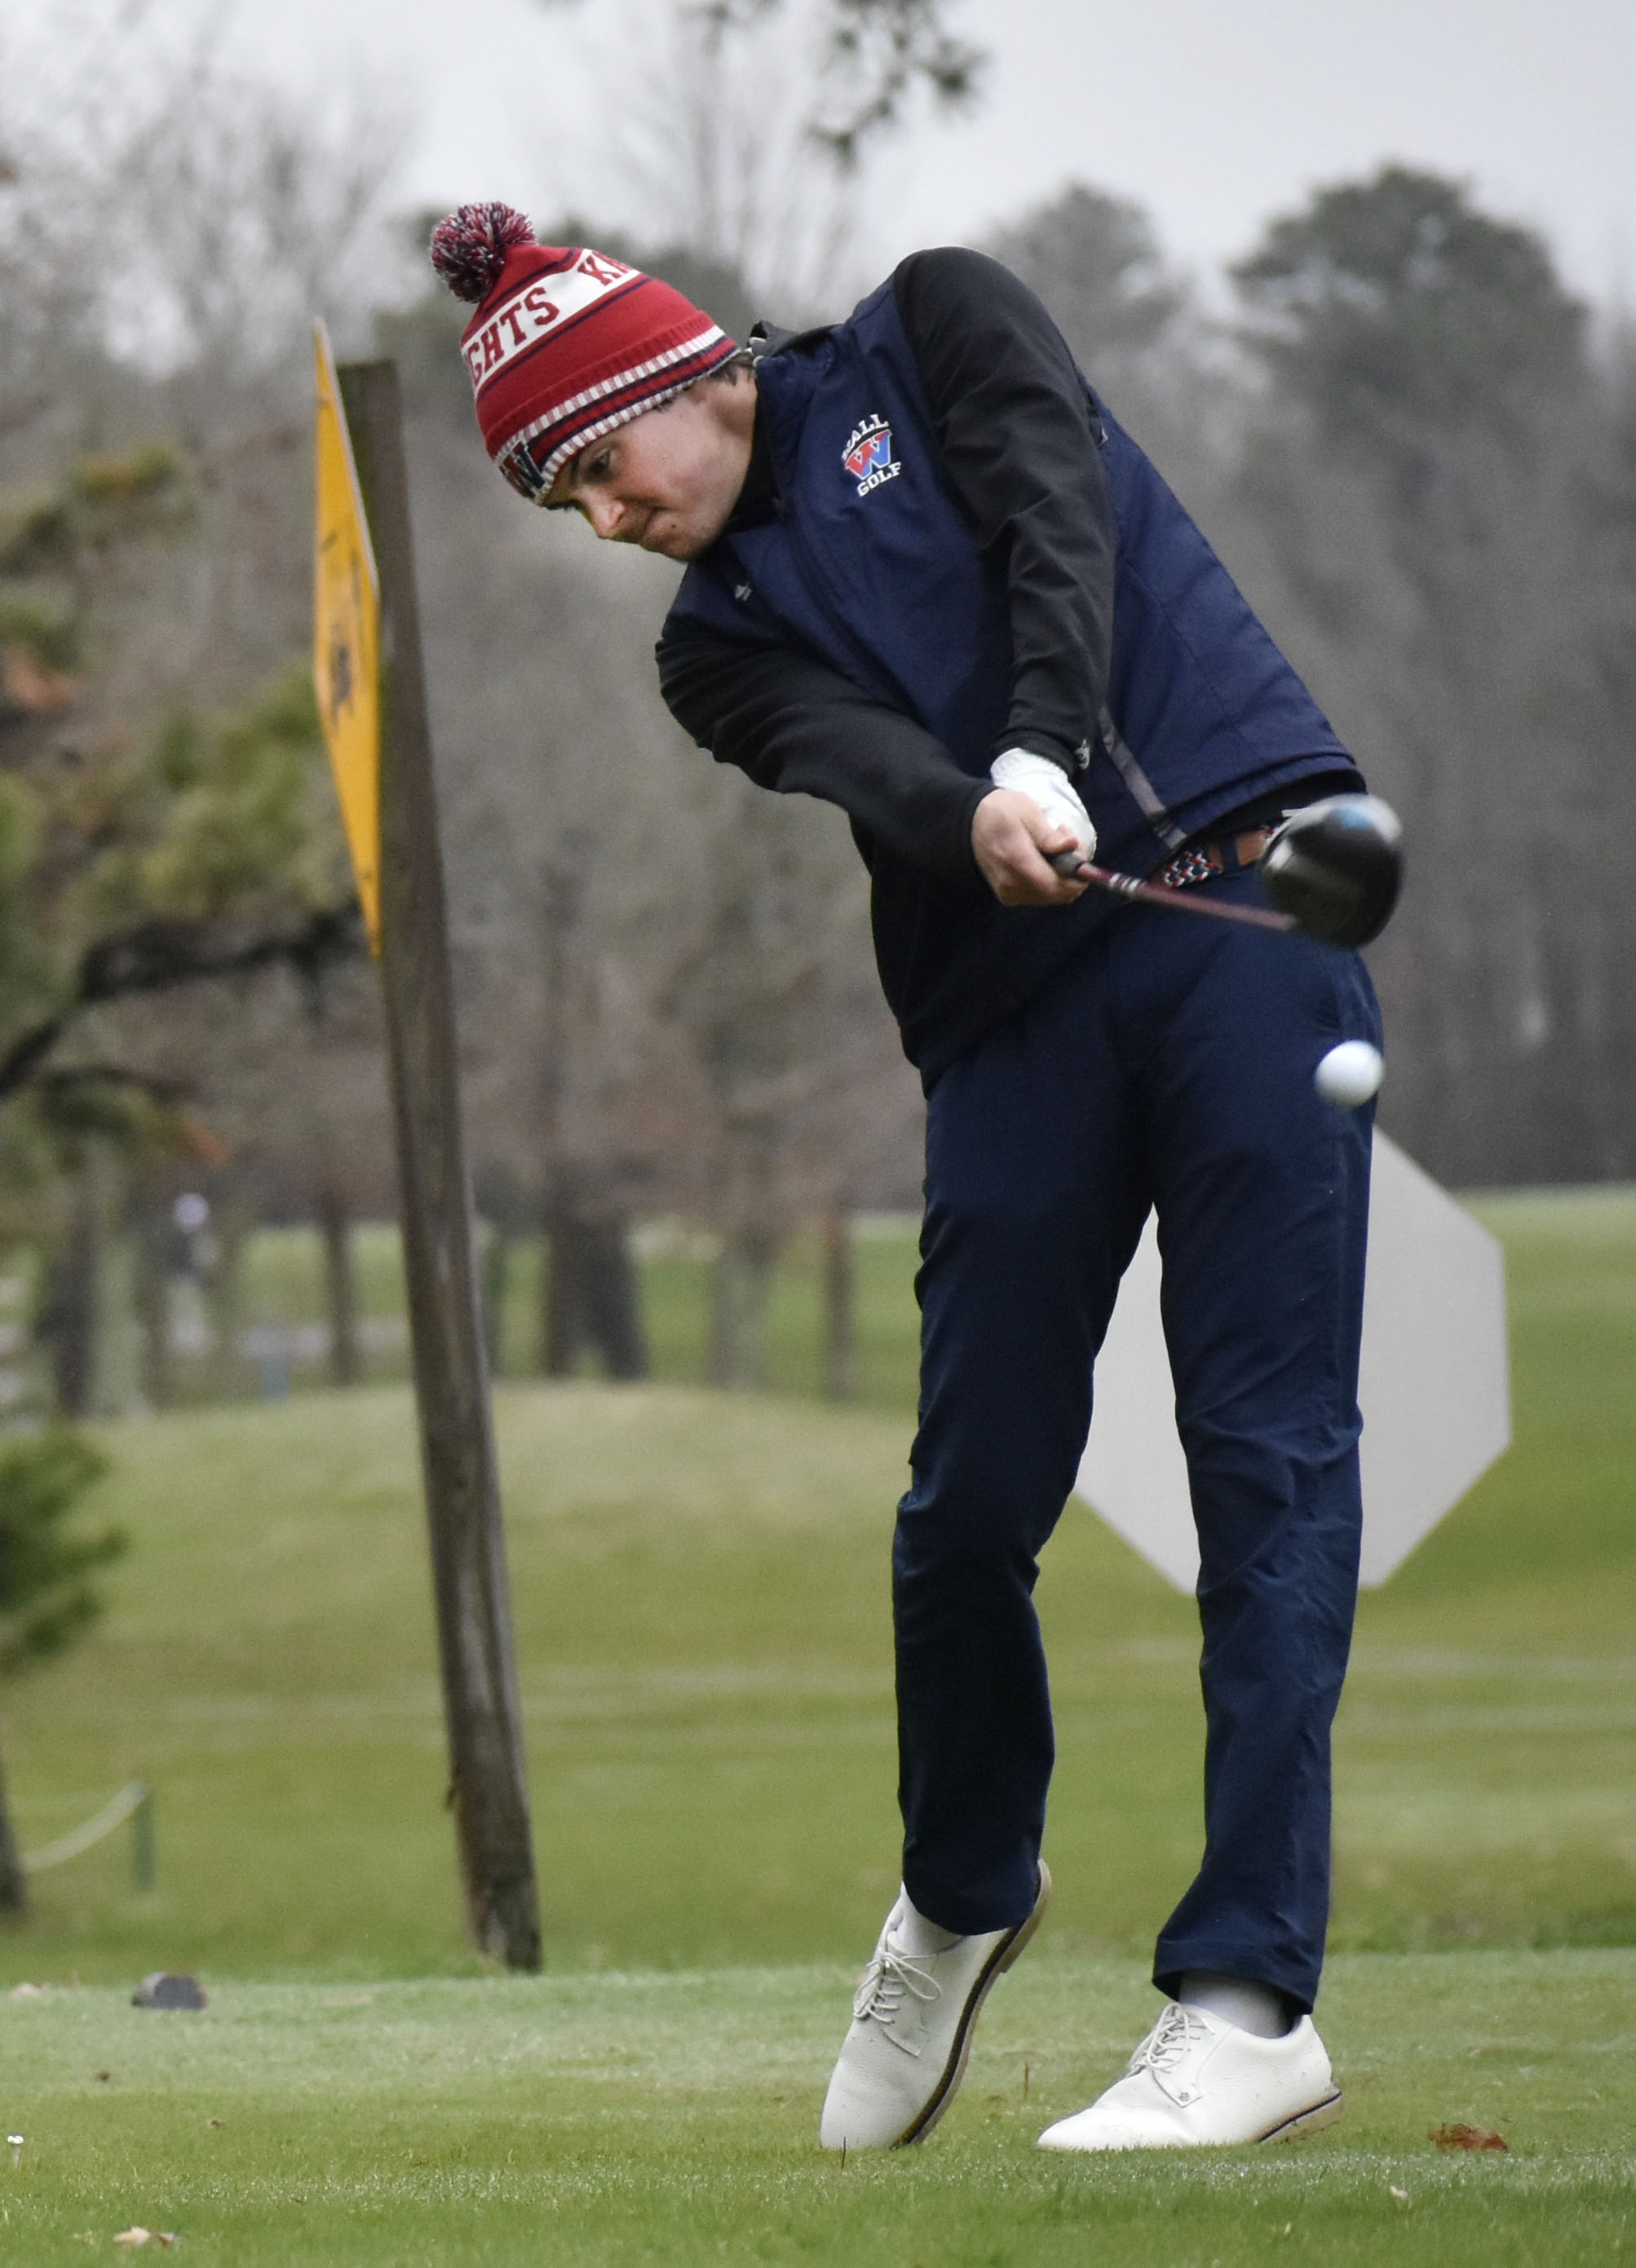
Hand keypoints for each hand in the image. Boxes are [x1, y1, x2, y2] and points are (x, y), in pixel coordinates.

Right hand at [972, 789, 1090, 905]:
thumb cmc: (1001, 812)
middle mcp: (1010, 883)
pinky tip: (1044, 859)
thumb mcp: (1026, 810)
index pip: (1054, 885)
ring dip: (1062, 876)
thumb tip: (1071, 845)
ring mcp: (1008, 893)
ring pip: (1052, 897)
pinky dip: (1050, 881)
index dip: (1076, 877)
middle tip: (1068, 844)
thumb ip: (1048, 833)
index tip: (1080, 854)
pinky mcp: (1009, 896)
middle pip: (1057, 894)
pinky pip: (1041, 896)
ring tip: (1054, 847)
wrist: (971, 823)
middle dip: (1072, 874)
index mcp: (1015, 860)